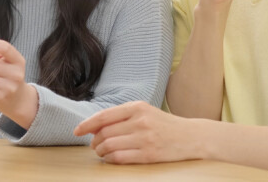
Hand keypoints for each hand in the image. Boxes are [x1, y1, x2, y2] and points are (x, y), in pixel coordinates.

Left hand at [74, 101, 202, 163]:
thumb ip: (121, 116)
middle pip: (104, 133)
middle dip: (94, 141)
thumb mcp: (144, 112)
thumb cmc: (163, 124)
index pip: (104, 116)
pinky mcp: (149, 154)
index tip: (76, 131)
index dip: (86, 125)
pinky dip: (110, 159)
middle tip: (94, 145)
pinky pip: (119, 158)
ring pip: (109, 146)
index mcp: (137, 107)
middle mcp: (140, 121)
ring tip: (102, 152)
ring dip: (100, 151)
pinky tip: (111, 158)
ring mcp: (145, 138)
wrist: (191, 137)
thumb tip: (93, 127)